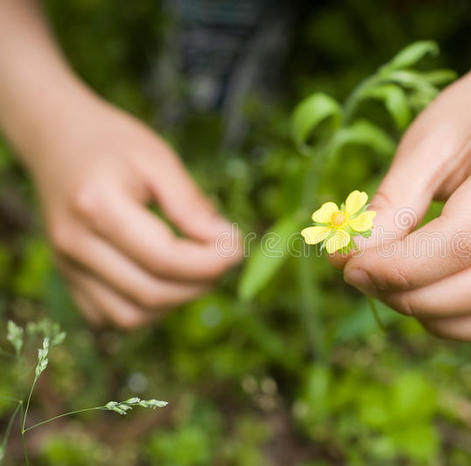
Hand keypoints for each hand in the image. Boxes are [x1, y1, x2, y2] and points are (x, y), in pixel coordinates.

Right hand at [27, 99, 240, 327]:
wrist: (56, 138)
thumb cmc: (112, 142)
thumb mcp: (158, 157)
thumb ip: (190, 203)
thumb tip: (224, 242)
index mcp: (97, 206)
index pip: (164, 258)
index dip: (211, 261)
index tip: (237, 243)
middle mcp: (74, 244)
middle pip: (151, 293)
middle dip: (201, 282)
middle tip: (225, 254)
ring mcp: (65, 266)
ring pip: (131, 317)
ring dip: (176, 301)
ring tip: (197, 266)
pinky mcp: (67, 278)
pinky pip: (111, 317)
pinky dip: (147, 309)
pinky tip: (166, 278)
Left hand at [333, 78, 470, 348]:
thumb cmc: (468, 125)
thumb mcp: (422, 148)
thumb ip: (389, 208)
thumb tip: (347, 264)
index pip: (463, 241)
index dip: (400, 268)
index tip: (351, 267)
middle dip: (412, 299)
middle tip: (367, 281)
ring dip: (440, 323)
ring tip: (400, 291)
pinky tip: (442, 304)